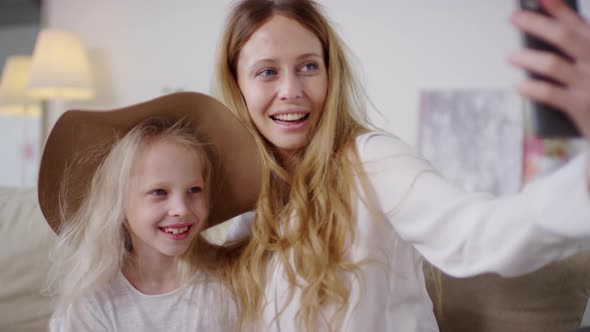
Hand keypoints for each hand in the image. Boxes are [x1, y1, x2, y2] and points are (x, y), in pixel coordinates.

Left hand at [509, 0, 589, 139]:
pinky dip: (532, 88)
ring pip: (552, 64)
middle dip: (536, 24)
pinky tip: (519, 86)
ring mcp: (588, 83)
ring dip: (528, 57)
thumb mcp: (589, 64)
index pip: (576, 22)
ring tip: (511, 56)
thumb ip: (573, 50)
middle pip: (563, 36)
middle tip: (514, 18)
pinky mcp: (580, 106)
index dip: (557, 8)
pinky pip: (550, 94)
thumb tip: (538, 34)